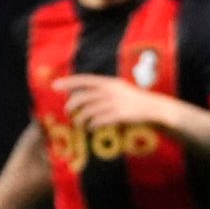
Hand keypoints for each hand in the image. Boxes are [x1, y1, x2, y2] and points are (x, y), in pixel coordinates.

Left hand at [56, 74, 180, 130]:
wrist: (155, 109)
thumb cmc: (135, 101)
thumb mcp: (120, 89)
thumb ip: (103, 90)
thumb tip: (82, 94)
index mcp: (110, 82)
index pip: (84, 80)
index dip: (68, 82)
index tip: (54, 86)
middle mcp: (111, 91)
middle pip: (83, 97)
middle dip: (71, 106)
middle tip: (68, 112)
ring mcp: (115, 103)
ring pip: (89, 111)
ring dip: (81, 119)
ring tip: (80, 124)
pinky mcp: (120, 115)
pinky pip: (99, 121)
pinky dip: (92, 125)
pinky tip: (92, 128)